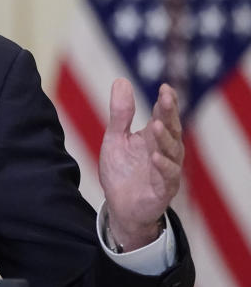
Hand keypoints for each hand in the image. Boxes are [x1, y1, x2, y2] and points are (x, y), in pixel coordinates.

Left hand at [98, 78, 183, 250]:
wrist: (119, 206)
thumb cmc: (121, 170)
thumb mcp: (115, 138)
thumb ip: (120, 113)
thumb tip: (121, 80)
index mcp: (154, 137)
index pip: (163, 116)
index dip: (165, 102)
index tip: (165, 87)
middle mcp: (165, 151)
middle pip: (172, 130)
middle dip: (170, 114)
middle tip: (166, 98)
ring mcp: (166, 171)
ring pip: (172, 152)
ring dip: (165, 138)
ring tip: (155, 124)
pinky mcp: (163, 190)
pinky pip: (167, 178)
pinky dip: (163, 167)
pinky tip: (156, 157)